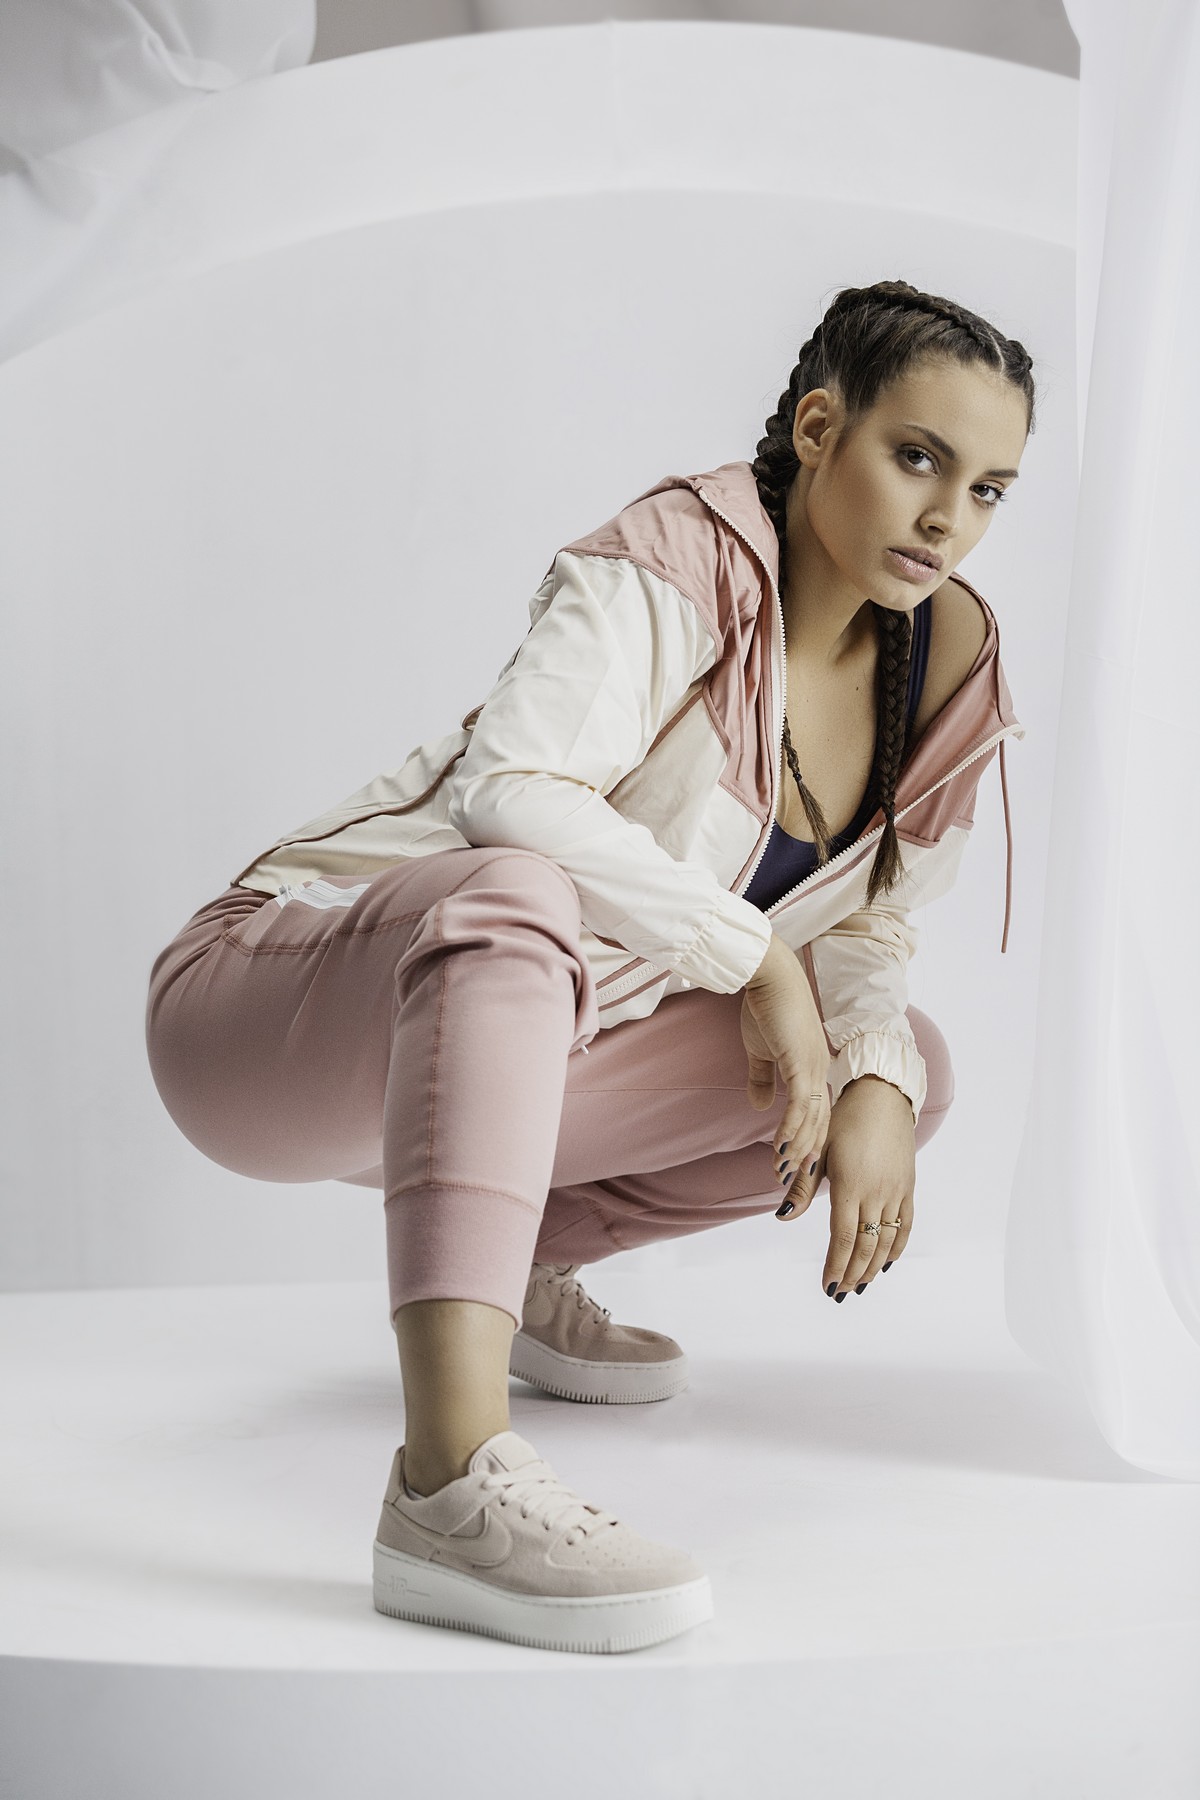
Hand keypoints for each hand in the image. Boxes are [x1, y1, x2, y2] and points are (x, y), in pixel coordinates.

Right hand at [741, 933, 831, 1181]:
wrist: (768, 976)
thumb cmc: (765, 1006)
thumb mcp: (760, 1049)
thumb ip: (762, 1078)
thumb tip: (760, 1106)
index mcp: (813, 1071)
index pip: (814, 1118)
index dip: (805, 1145)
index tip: (792, 1171)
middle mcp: (820, 1073)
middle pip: (818, 1127)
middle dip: (805, 1159)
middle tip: (791, 1188)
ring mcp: (814, 1069)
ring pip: (811, 1123)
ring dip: (797, 1152)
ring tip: (783, 1176)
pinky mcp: (801, 1064)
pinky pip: (799, 1107)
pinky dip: (791, 1131)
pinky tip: (780, 1151)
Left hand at [774, 1075, 914, 1298]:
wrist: (883, 1096)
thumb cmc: (844, 1119)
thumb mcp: (819, 1149)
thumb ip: (803, 1186)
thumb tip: (782, 1215)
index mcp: (850, 1184)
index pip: (843, 1237)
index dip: (836, 1265)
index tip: (827, 1285)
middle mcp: (876, 1192)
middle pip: (866, 1245)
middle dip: (852, 1273)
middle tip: (840, 1292)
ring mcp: (895, 1191)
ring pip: (886, 1240)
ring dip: (872, 1266)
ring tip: (860, 1284)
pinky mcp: (908, 1187)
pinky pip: (905, 1224)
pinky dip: (897, 1247)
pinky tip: (886, 1263)